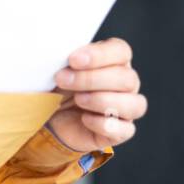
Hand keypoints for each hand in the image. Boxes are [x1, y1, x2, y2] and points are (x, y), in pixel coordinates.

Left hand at [47, 37, 146, 152]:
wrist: (49, 116)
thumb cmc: (58, 86)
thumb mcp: (58, 68)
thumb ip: (64, 58)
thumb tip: (58, 53)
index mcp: (114, 61)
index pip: (121, 51)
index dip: (100, 55)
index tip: (73, 59)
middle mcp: (126, 84)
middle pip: (127, 78)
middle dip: (92, 79)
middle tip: (63, 80)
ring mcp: (127, 109)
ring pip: (135, 104)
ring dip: (102, 100)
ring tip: (78, 99)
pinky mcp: (120, 132)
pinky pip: (125, 130)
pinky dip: (104, 124)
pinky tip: (84, 118)